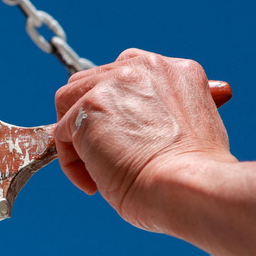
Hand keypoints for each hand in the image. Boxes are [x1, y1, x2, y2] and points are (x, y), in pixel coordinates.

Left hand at [54, 48, 234, 231]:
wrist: (191, 188)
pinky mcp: (89, 107)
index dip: (114, 106)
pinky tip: (94, 183)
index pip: (125, 74)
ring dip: (76, 140)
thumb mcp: (192, 128)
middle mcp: (145, 67)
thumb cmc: (194, 176)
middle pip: (90, 82)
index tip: (120, 137)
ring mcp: (115, 84)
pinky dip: (72, 164)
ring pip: (69, 104)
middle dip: (89, 121)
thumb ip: (163, 112)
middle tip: (104, 156)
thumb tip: (132, 122)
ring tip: (97, 171)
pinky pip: (61, 135)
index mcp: (175, 70)